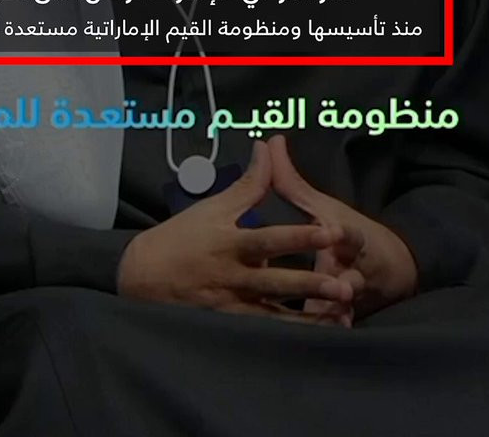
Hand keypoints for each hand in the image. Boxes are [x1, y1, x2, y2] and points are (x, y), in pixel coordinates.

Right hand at [117, 140, 361, 324]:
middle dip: (312, 284)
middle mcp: (234, 276)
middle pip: (278, 282)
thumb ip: (247, 183)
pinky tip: (312, 341)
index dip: (301, 235)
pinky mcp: (229, 326)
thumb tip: (266, 146)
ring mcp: (232, 305)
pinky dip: (288, 338)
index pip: (271, 238)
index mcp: (231, 243)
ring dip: (308, 318)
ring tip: (339, 319)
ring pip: (276, 316)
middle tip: (346, 286)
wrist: (143, 276)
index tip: (331, 230)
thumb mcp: (213, 207)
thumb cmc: (182, 237)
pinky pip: (263, 335)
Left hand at [268, 135, 418, 320]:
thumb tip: (269, 141)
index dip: (340, 231)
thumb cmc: (347, 234)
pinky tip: (333, 334)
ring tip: (337, 318)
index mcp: (345, 234)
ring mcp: (354, 290)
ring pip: (348, 302)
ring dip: (341, 309)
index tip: (334, 230)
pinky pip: (342, 322)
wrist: (393, 267)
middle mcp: (352, 263)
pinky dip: (337, 328)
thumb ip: (292, 181)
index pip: (346, 230)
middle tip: (342, 288)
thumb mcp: (323, 206)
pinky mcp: (350, 312)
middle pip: (349, 271)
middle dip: (345, 279)